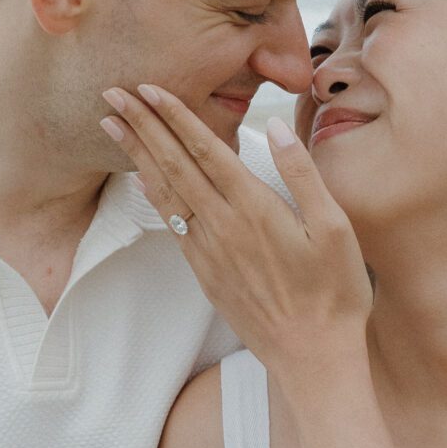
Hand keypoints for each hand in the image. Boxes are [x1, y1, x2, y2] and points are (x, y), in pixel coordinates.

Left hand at [100, 89, 371, 374]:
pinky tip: (141, 178)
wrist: (311, 358)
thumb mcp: (335, 228)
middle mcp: (223, 226)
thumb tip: (273, 125)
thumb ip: (301, 173)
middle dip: (143, 125)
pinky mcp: (205, 272)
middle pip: (174, 164)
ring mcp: (209, 251)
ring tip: (111, 126)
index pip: (206, 150)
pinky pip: (172, 223)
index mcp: (255, 209)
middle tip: (112, 92)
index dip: (176, 116)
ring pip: (165, 191)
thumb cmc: (334, 293)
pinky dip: (153, 194)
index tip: (149, 88)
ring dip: (137, 154)